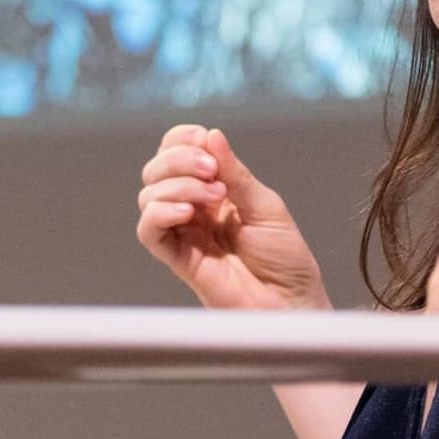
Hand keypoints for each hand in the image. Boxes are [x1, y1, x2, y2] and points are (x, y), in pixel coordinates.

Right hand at [136, 125, 328, 311]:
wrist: (290, 303)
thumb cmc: (285, 259)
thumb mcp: (266, 205)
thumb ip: (236, 173)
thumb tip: (211, 135)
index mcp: (215, 190)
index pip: (178, 152)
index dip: (183, 140)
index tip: (205, 142)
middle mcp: (193, 209)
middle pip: (157, 169)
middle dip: (179, 159)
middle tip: (212, 172)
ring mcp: (184, 233)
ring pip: (148, 196)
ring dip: (178, 185)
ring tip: (214, 195)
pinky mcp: (178, 259)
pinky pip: (149, 230)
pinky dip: (160, 212)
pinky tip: (187, 212)